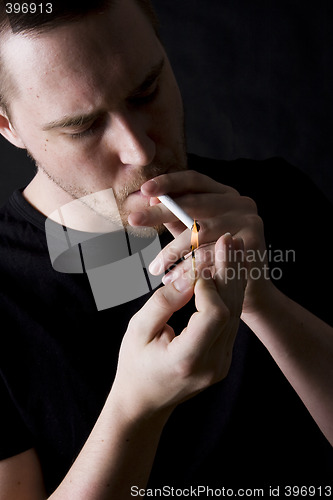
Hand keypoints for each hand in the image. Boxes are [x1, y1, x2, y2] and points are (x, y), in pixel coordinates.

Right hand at [111, 234, 245, 417]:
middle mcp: (212, 365)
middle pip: (231, 311)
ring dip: (232, 279)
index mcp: (187, 360)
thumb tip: (189, 273)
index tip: (196, 263)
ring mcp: (222, 364)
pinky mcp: (224, 358)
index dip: (209, 285)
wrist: (144, 402)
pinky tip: (228, 272)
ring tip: (232, 248)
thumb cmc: (134, 364)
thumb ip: (164, 301)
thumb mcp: (138, 330)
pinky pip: (231, 321)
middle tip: (227, 239)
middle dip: (228, 272)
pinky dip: (228, 294)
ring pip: (235, 314)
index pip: (213, 316)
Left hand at [128, 170, 268, 314]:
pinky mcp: (253, 241)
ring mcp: (249, 219)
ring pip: (200, 230)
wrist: (249, 291)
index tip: (144, 189)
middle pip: (194, 202)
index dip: (169, 182)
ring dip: (172, 250)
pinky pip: (213, 253)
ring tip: (154, 267)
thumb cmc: (217, 261)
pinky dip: (190, 267)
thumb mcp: (195, 235)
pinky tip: (173, 278)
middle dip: (160, 212)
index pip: (194, 180)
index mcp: (225, 194)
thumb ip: (176, 217)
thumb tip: (151, 199)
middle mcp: (240, 202)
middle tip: (134, 219)